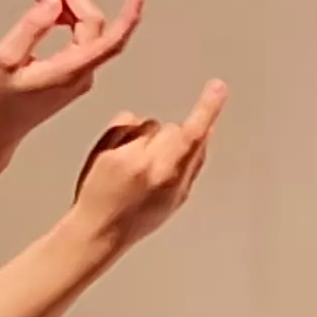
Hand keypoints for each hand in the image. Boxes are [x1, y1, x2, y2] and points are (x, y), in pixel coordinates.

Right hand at [0, 0, 143, 142]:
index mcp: (69, 72)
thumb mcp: (5, 58)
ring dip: (69, 9)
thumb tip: (55, 3)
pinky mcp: (73, 77)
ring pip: (88, 32)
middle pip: (94, 26)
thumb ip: (32, 27)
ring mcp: (79, 78)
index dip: (128, 18)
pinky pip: (80, 42)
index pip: (110, 41)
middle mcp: (81, 76)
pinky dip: (67, 22)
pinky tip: (49, 14)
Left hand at [69, 82, 224, 247]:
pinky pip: (126, 120)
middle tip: (157, 164)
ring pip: (150, 123)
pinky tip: (121, 154)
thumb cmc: (136, 220)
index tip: (218, 87)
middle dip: (172, 140)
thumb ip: (192, 165)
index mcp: (169, 178)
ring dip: (148, 137)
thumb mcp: (175, 199)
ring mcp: (123, 152)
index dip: (208, 109)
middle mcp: (147, 162)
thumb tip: (207, 132)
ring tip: (134, 164)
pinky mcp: (104, 144)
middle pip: (173, 128)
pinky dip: (128, 131)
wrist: (98, 228)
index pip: (194, 135)